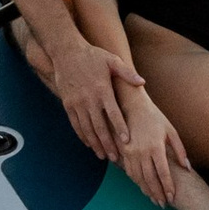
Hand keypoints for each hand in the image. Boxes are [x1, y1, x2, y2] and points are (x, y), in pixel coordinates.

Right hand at [53, 36, 145, 162]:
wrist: (66, 52)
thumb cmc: (92, 56)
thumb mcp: (112, 60)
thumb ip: (127, 73)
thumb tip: (142, 82)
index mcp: (102, 89)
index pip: (113, 113)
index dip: (120, 128)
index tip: (126, 142)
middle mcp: (89, 99)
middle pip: (100, 126)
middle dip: (108, 144)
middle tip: (115, 157)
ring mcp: (77, 103)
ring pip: (87, 129)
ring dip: (95, 144)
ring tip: (102, 155)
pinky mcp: (68, 104)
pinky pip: (75, 124)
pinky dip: (82, 136)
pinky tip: (89, 144)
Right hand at [118, 89, 191, 207]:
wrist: (132, 106)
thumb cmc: (154, 117)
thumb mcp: (171, 130)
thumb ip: (179, 150)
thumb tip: (187, 167)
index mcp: (156, 147)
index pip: (163, 173)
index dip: (168, 187)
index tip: (171, 197)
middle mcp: (142, 152)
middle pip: (150, 179)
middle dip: (157, 193)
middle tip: (162, 204)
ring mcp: (131, 153)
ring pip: (139, 178)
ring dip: (146, 190)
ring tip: (153, 198)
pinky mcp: (123, 152)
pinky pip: (129, 171)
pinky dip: (136, 181)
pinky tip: (142, 186)